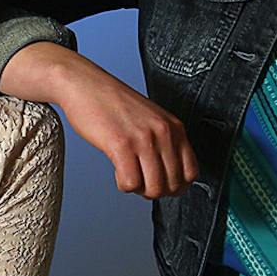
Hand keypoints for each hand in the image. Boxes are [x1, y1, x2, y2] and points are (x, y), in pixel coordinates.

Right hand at [4, 44, 195, 197]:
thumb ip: (165, 142)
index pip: (191, 172)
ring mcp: (143, 139)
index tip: (163, 185)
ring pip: (154, 188)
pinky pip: (130, 183)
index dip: (177, 186)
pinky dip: (124, 184)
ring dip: (139, 189)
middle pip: (173, 184)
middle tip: (141, 181)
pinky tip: (118, 171)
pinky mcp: (121, 145)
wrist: (86, 85)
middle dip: (155, 190)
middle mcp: (162, 132)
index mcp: (173, 127)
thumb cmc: (113, 103)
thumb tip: (170, 175)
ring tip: (129, 176)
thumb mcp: (152, 119)